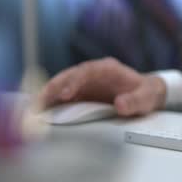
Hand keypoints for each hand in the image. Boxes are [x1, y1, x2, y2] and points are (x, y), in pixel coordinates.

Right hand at [38, 58, 166, 116]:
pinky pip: (62, 97)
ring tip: (34, 109)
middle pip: (68, 76)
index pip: (87, 71)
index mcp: (107, 68)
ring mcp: (84, 83)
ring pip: (61, 85)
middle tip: (40, 103)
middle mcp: (92, 73)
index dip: (74, 81)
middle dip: (53, 88)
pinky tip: (40, 113)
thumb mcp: (146, 98)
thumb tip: (120, 105)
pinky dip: (51, 103)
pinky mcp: (80, 93)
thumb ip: (135, 101)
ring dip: (48, 96)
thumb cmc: (145, 93)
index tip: (66, 94)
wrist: (145, 93)